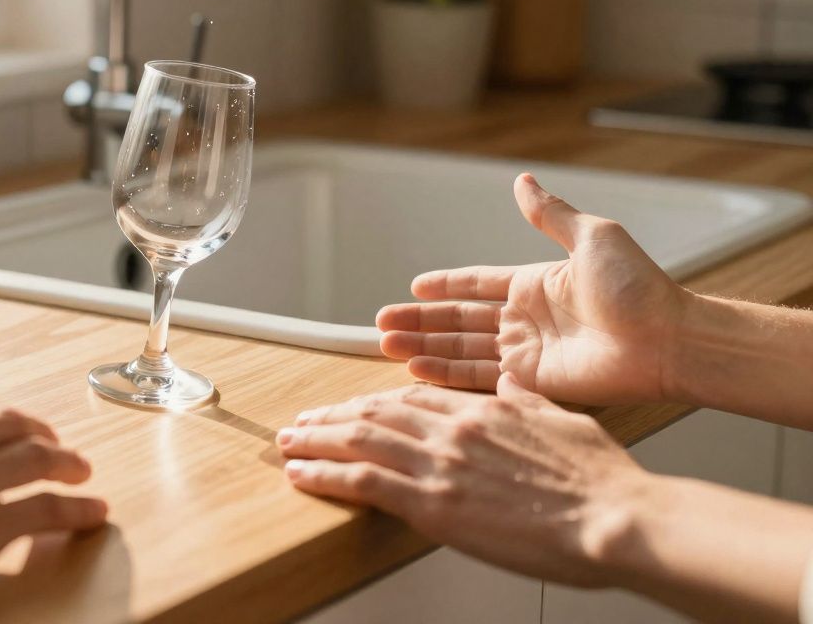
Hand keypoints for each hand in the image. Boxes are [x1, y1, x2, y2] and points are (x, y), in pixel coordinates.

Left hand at [278, 378, 650, 586]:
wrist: (613, 517)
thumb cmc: (599, 479)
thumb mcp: (562, 421)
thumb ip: (526, 402)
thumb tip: (510, 386)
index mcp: (481, 409)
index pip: (409, 397)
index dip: (372, 402)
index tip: (351, 407)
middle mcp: (452, 429)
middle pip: (374, 413)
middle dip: (331, 418)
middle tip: (303, 423)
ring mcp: (438, 464)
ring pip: (358, 440)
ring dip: (316, 441)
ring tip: (289, 443)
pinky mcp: (432, 502)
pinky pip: (362, 481)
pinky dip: (325, 475)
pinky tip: (301, 475)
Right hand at [376, 173, 689, 405]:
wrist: (667, 339)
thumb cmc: (639, 287)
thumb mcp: (592, 237)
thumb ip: (549, 214)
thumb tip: (522, 181)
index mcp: (536, 284)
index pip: (477, 284)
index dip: (445, 285)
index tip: (414, 288)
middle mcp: (526, 319)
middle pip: (459, 320)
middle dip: (419, 322)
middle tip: (381, 324)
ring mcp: (527, 352)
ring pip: (461, 350)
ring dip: (423, 348)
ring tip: (386, 346)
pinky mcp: (532, 382)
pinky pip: (480, 379)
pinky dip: (446, 375)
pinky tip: (417, 370)